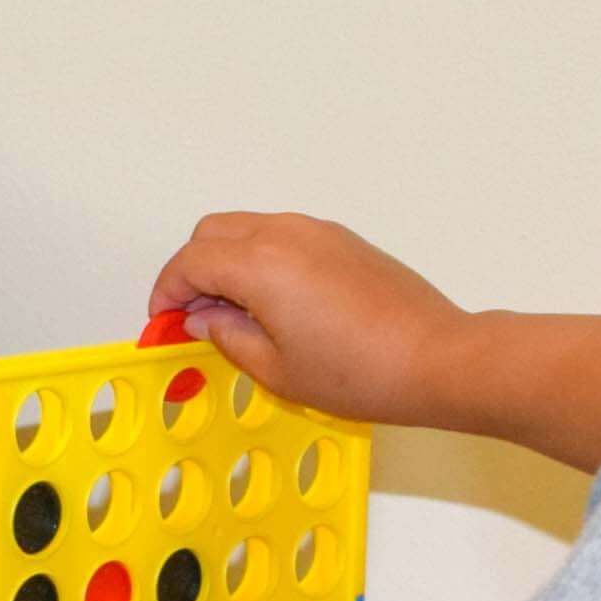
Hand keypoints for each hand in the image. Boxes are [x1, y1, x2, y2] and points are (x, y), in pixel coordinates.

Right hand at [148, 214, 473, 429]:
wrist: (436, 358)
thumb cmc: (363, 371)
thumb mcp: (276, 369)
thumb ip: (227, 336)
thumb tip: (203, 319)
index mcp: (259, 264)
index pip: (189, 262)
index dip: (167, 292)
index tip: (164, 320)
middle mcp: (285, 234)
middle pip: (212, 233)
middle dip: (192, 270)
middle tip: (194, 316)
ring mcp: (318, 232)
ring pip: (248, 228)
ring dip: (227, 261)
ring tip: (236, 313)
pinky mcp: (343, 240)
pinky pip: (284, 235)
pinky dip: (262, 258)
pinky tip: (275, 303)